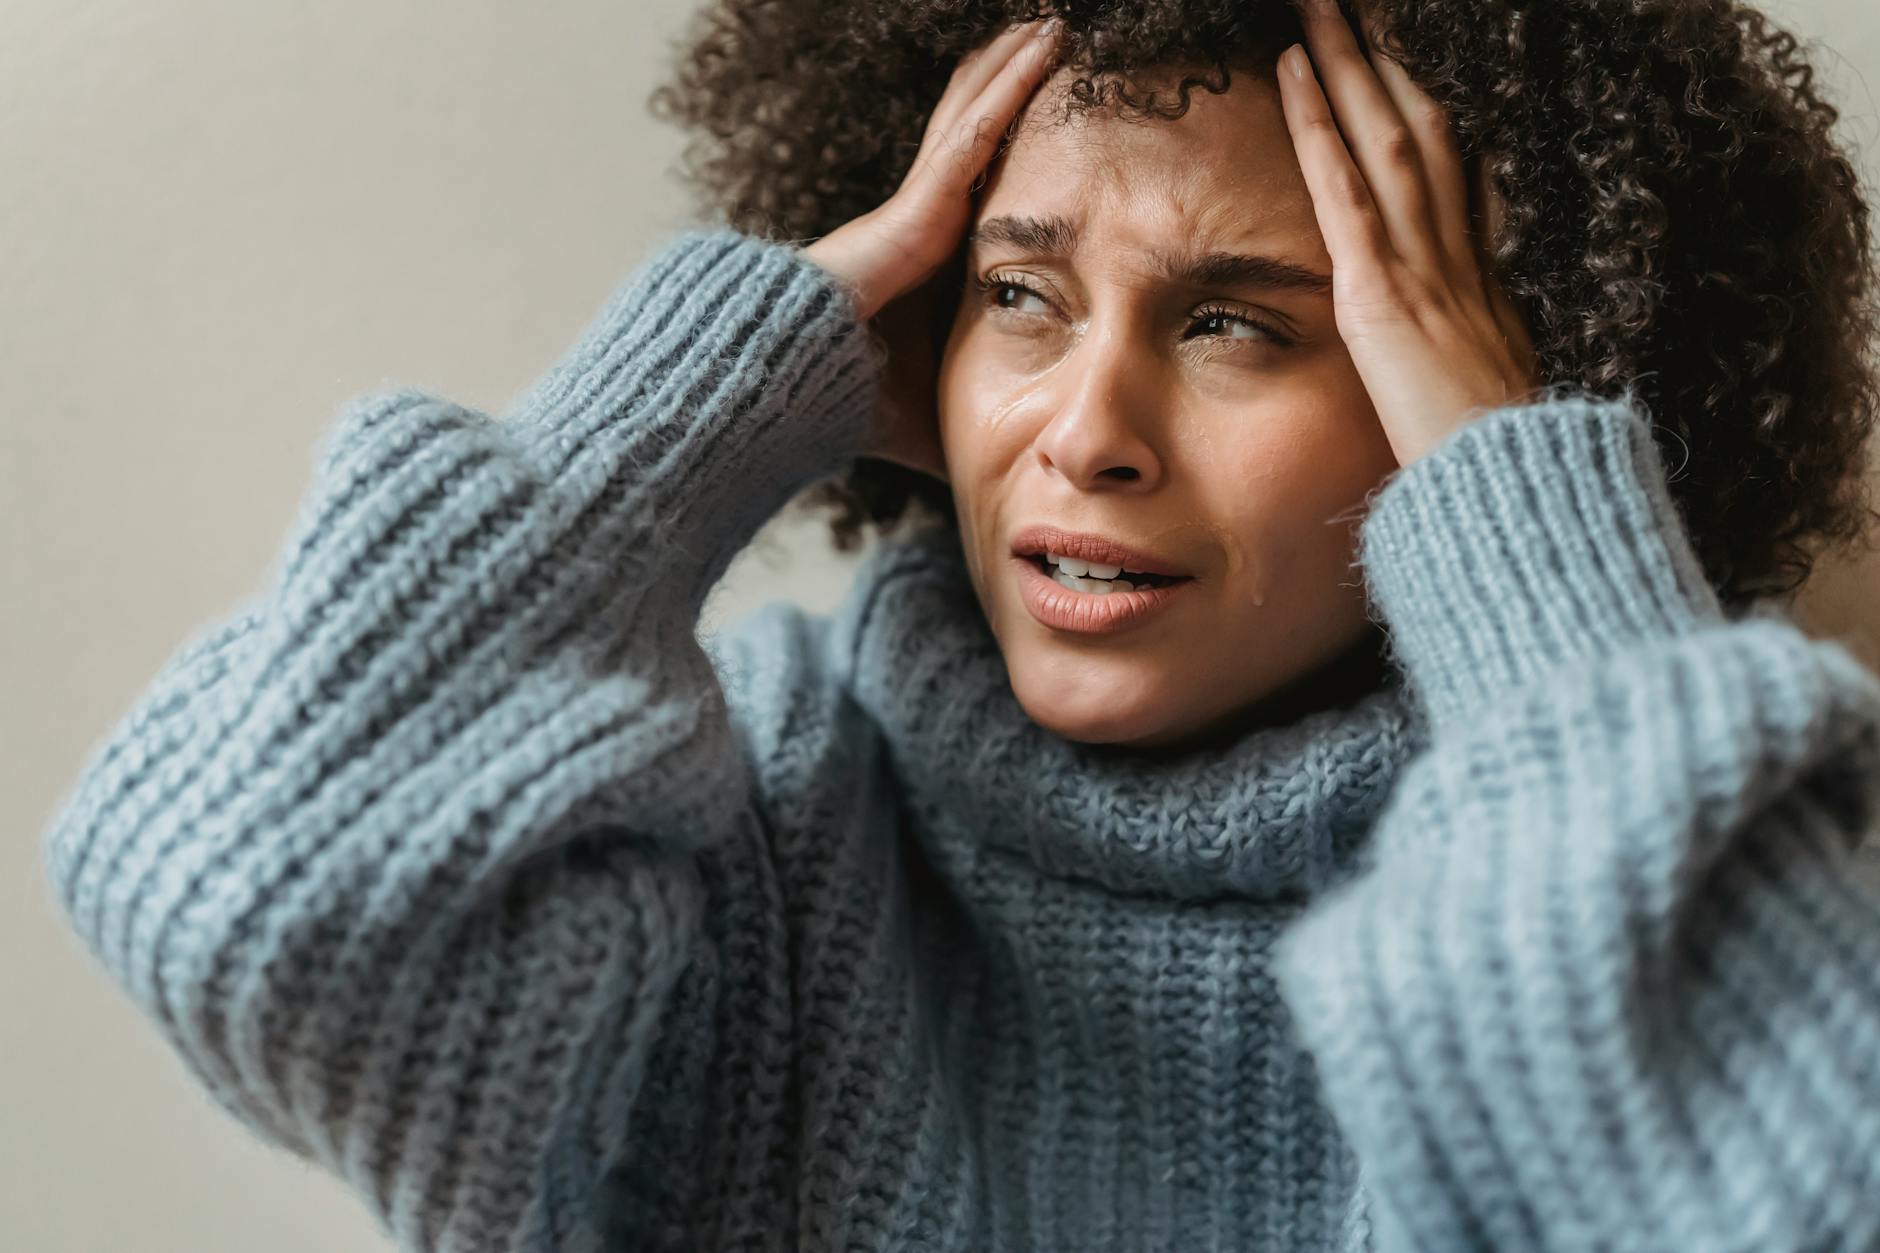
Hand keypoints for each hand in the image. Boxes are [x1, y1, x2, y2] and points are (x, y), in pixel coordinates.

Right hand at [805, 17, 1062, 480]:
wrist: (780, 387)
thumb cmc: (834, 404)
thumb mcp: (921, 416)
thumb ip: (958, 425)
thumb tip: (995, 480)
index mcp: (916, 264)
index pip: (972, 194)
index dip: (1005, 153)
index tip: (1045, 130)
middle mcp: (916, 221)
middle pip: (974, 137)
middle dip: (1010, 89)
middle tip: (1054, 43)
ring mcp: (916, 206)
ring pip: (978, 116)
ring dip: (1017, 67)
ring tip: (1056, 23)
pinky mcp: (920, 203)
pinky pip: (979, 130)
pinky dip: (1014, 84)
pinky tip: (1046, 43)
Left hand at [1278, 0, 1539, 467]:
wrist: (1512, 498)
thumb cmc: (1497, 464)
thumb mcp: (1491, 387)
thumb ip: (1474, 338)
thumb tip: (1472, 314)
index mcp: (1479, 278)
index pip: (1451, 168)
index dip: (1424, 104)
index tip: (1399, 57)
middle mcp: (1456, 255)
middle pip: (1421, 128)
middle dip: (1386, 59)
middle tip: (1357, 4)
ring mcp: (1424, 268)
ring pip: (1386, 136)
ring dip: (1351, 63)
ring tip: (1319, 8)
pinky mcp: (1383, 295)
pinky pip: (1346, 192)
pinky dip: (1319, 127)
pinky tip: (1294, 73)